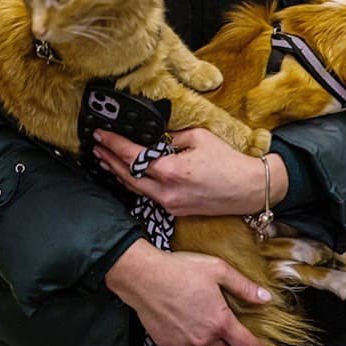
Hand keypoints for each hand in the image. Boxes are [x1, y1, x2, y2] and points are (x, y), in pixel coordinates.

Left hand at [92, 128, 287, 215]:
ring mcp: (170, 204)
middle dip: (109, 159)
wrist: (250, 190)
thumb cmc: (228, 162)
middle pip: (127, 176)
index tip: (101, 134)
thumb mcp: (199, 138)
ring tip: (104, 160)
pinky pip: (148, 196)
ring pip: (135, 189)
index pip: (133, 156)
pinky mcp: (175, 210)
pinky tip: (127, 176)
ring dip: (118, 173)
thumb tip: (155, 136)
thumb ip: (172, 137)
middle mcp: (166, 191)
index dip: (114, 144)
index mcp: (171, 171)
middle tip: (96, 145)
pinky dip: (134, 184)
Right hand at [105, 239, 270, 345]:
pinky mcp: (167, 344)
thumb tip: (264, 297)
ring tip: (209, 333)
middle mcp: (203, 337)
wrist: (145, 276)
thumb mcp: (218, 269)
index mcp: (219, 320)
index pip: (246, 344)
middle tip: (226, 327)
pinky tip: (189, 339)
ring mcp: (184, 343)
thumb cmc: (178, 270)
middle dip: (230, 340)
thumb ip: (244, 286)